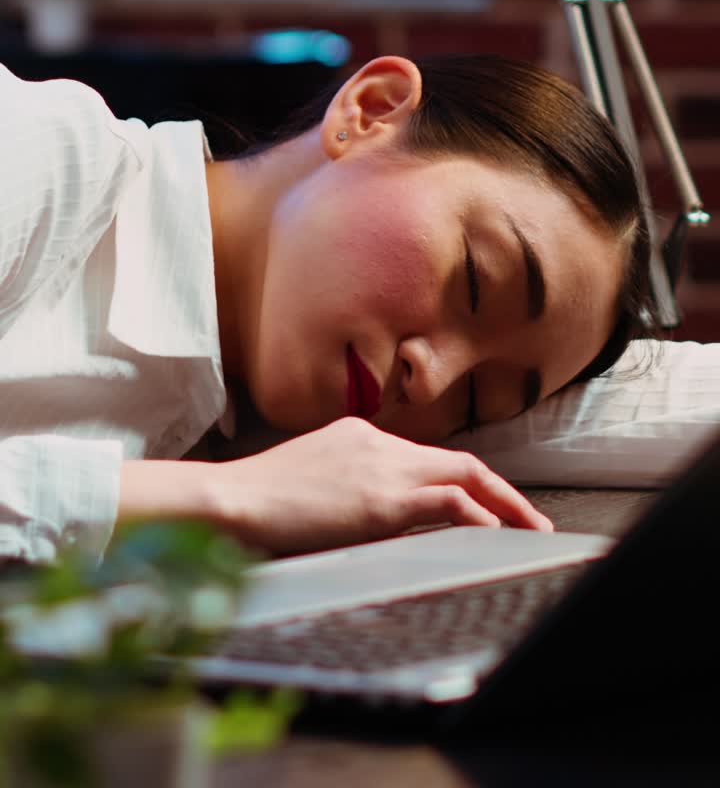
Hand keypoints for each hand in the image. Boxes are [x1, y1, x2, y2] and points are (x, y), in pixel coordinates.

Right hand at [209, 417, 552, 555]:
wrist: (230, 499)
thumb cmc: (257, 501)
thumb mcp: (311, 483)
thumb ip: (346, 489)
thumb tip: (371, 517)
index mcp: (361, 437)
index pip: (428, 458)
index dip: (465, 482)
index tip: (489, 504)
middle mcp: (378, 442)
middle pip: (458, 461)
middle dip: (501, 490)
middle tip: (531, 518)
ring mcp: (381, 466)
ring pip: (464, 475)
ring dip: (504, 505)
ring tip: (530, 531)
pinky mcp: (380, 499)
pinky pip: (447, 503)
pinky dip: (478, 516)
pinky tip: (495, 535)